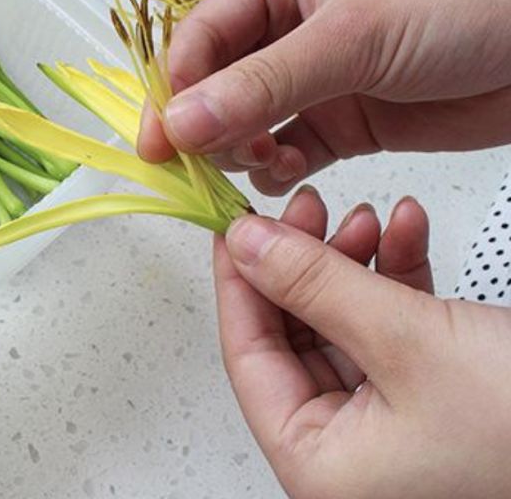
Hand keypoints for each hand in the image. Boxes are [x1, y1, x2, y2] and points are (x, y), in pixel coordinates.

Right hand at [139, 0, 510, 193]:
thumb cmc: (458, 8)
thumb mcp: (350, 37)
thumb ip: (262, 84)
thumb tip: (180, 123)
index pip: (198, 39)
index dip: (174, 89)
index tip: (161, 141)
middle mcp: (284, 30)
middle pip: (212, 87)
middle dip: (206, 127)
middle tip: (211, 162)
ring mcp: (311, 80)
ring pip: (242, 126)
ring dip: (242, 152)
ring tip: (270, 161)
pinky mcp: (340, 123)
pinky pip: (284, 153)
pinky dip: (278, 170)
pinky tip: (293, 173)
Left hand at [215, 186, 510, 498]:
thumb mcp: (409, 341)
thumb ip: (316, 286)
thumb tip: (246, 246)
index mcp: (321, 463)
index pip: (249, 357)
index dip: (239, 282)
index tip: (235, 225)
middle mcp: (350, 454)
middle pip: (295, 336)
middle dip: (305, 262)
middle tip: (307, 205)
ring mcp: (393, 428)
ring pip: (345, 326)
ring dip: (355, 263)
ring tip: (369, 212)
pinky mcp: (434, 401)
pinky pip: (394, 331)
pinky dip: (399, 280)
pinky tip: (408, 231)